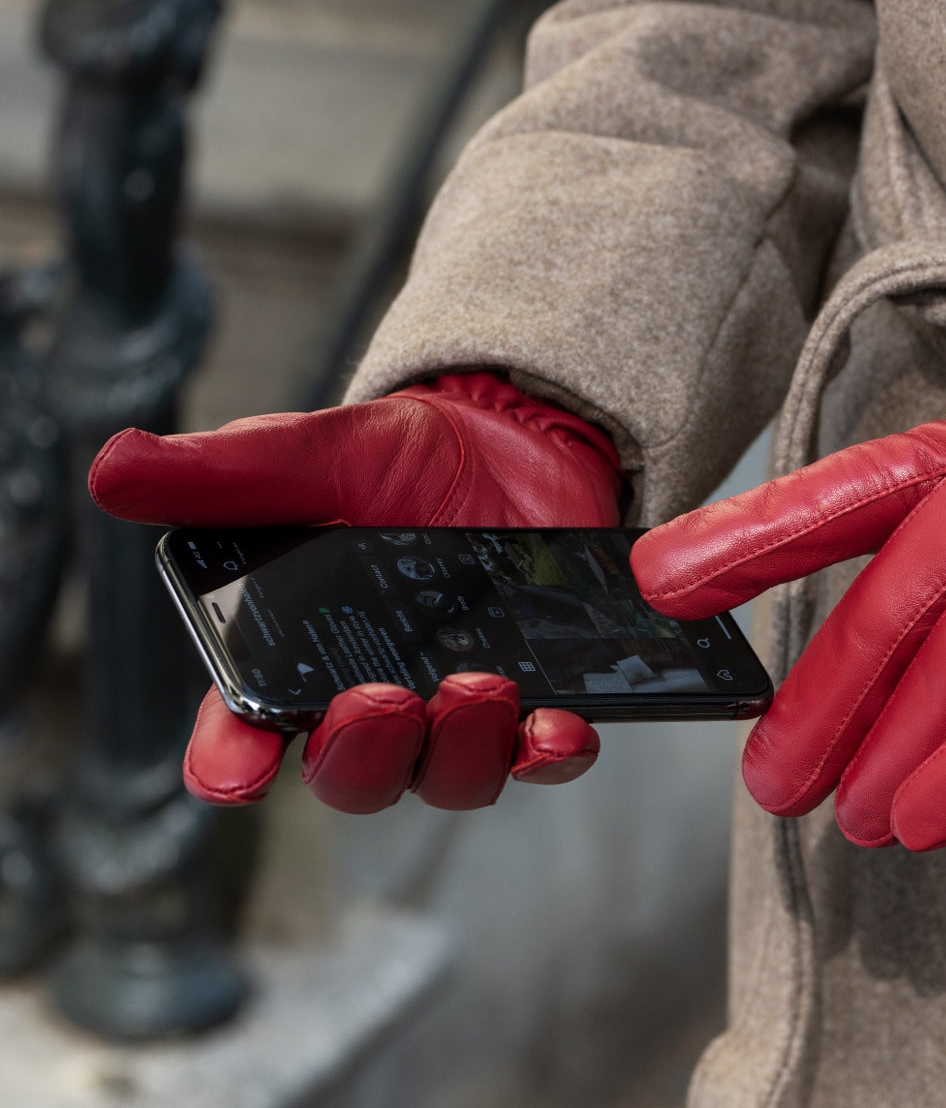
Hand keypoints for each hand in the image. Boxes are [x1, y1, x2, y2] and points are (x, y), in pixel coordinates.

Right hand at [90, 373, 623, 811]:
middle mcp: (371, 696)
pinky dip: (550, 755)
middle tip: (378, 701)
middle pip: (351, 775)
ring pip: (446, 778)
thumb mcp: (315, 453)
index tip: (236, 766)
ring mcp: (455, 704)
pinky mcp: (533, 695)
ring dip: (457, 753)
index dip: (231, 760)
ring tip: (478, 687)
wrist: (509, 439)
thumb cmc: (399, 458)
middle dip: (359, 754)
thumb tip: (114, 467)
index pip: (242, 731)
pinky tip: (559, 729)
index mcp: (296, 653)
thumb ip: (228, 474)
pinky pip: (539, 757)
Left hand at [632, 298, 945, 849]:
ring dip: (885, 755)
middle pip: (876, 618)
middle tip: (766, 782)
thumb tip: (922, 591)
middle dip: (816, 707)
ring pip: (943, 670)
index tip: (661, 579)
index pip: (824, 503)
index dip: (738, 542)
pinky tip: (924, 821)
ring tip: (844, 824)